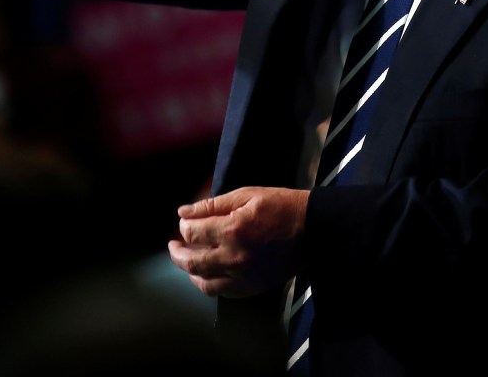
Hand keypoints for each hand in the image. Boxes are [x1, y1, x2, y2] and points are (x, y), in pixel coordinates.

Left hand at [167, 186, 307, 297]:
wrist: (313, 229)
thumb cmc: (279, 206)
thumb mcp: (246, 195)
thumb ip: (211, 205)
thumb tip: (183, 212)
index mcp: (232, 230)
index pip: (192, 233)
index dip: (184, 226)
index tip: (185, 221)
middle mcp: (234, 257)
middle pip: (191, 262)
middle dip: (177, 253)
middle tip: (174, 245)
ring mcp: (244, 276)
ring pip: (204, 283)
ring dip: (190, 272)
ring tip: (187, 260)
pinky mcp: (253, 287)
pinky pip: (223, 293)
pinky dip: (210, 284)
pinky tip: (207, 274)